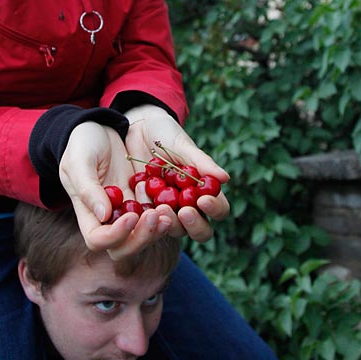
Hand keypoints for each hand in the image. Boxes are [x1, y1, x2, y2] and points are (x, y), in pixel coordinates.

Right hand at [59, 121, 173, 257]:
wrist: (99, 128)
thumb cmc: (81, 144)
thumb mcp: (79, 161)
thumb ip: (88, 189)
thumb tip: (104, 215)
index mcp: (87, 214)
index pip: (98, 240)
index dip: (115, 235)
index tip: (131, 216)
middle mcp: (108, 220)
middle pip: (124, 247)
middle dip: (142, 237)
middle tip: (156, 215)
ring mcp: (127, 212)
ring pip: (144, 236)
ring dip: (157, 229)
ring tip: (168, 211)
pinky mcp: (144, 201)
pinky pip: (157, 216)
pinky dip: (167, 214)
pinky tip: (177, 202)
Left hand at [124, 104, 229, 242]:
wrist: (135, 129)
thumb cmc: (165, 135)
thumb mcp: (181, 145)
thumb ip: (201, 162)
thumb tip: (225, 179)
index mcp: (204, 192)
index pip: (219, 209)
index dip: (214, 209)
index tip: (203, 200)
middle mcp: (188, 206)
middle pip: (200, 230)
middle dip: (194, 224)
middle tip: (183, 211)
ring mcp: (166, 211)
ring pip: (174, 230)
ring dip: (169, 222)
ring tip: (160, 207)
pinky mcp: (143, 212)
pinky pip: (146, 221)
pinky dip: (145, 217)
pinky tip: (139, 205)